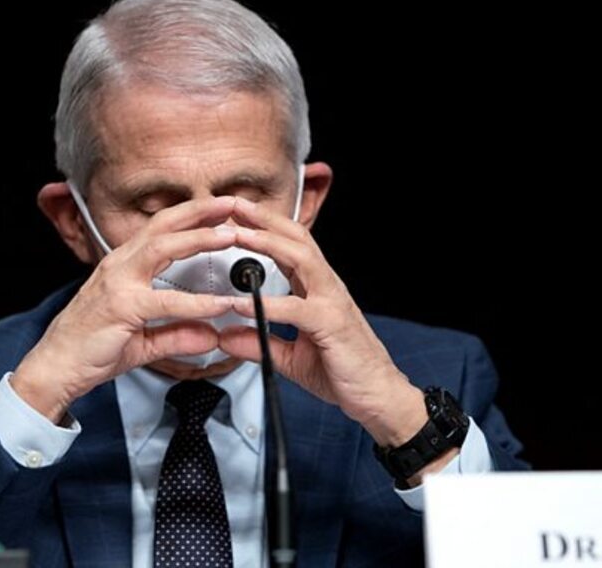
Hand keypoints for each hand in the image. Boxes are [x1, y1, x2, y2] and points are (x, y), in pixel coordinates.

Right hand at [13, 196, 240, 422]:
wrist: (56, 368)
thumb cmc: (91, 348)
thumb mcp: (143, 340)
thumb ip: (177, 335)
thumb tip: (210, 335)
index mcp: (123, 266)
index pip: (160, 230)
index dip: (190, 216)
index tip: (219, 211)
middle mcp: (119, 266)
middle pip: (162, 226)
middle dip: (199, 211)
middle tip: (232, 203)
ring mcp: (118, 283)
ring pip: (162, 248)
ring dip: (199, 239)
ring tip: (230, 236)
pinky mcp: (120, 307)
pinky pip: (165, 301)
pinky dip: (196, 302)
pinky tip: (219, 304)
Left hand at [219, 198, 427, 447]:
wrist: (376, 397)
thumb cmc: (342, 371)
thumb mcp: (289, 357)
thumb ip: (258, 343)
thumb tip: (225, 336)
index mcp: (316, 289)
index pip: (289, 245)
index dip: (263, 226)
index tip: (235, 215)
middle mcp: (326, 287)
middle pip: (296, 239)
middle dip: (263, 219)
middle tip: (232, 204)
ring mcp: (332, 302)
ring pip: (301, 259)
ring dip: (267, 243)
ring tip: (236, 235)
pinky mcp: (332, 325)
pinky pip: (297, 308)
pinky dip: (268, 304)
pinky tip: (243, 302)